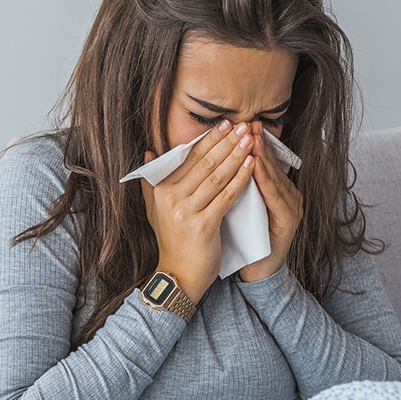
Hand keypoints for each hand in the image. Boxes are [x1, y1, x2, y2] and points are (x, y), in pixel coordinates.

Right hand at [138, 120, 256, 301]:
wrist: (179, 275)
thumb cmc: (173, 242)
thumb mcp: (156, 210)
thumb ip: (151, 181)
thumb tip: (148, 152)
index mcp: (162, 190)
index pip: (189, 157)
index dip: (209, 139)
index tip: (225, 124)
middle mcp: (172, 198)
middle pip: (205, 163)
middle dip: (226, 142)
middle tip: (242, 125)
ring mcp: (187, 211)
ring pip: (217, 176)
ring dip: (236, 155)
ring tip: (250, 140)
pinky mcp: (203, 225)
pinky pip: (226, 196)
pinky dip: (240, 179)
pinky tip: (252, 165)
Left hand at [236, 126, 303, 283]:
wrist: (254, 272)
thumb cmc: (241, 239)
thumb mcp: (233, 206)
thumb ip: (229, 184)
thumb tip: (208, 160)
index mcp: (273, 190)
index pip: (260, 161)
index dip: (249, 143)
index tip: (236, 124)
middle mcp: (287, 195)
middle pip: (270, 164)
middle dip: (257, 143)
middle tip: (247, 122)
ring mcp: (291, 207)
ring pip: (275, 177)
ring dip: (263, 156)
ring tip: (251, 138)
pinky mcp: (289, 221)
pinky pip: (276, 197)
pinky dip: (266, 180)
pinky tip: (257, 167)